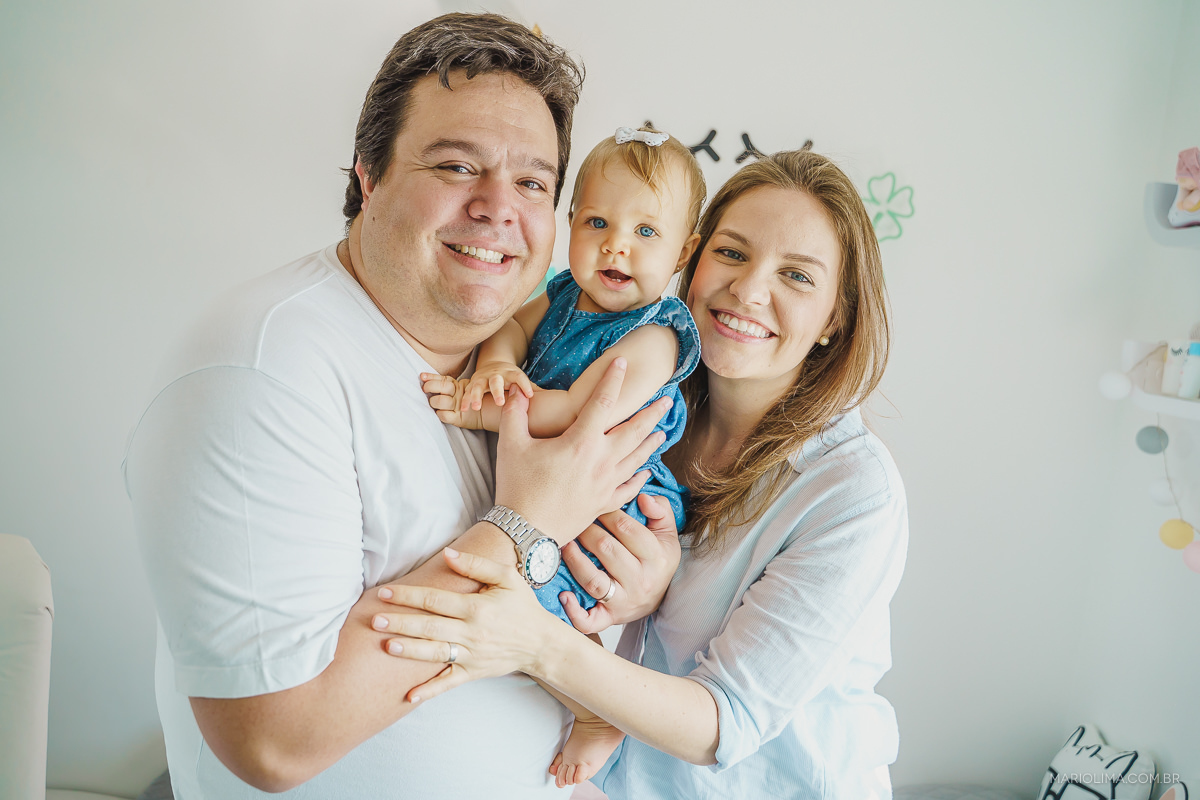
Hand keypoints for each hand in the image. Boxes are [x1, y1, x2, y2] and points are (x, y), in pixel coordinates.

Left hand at [370, 547, 557, 703]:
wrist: (542, 643)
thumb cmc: (522, 606)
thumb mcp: (506, 578)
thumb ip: (476, 564)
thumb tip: (447, 554)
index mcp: (477, 608)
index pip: (435, 601)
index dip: (409, 596)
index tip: (385, 593)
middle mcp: (472, 633)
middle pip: (430, 627)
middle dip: (401, 623)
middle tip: (374, 619)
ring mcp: (471, 655)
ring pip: (435, 653)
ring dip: (410, 651)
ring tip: (386, 646)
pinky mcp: (473, 672)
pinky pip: (448, 683)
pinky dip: (429, 690)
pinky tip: (409, 696)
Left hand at [420, 374, 483, 428]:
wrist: (484, 415)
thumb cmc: (467, 402)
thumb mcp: (460, 389)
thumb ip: (446, 383)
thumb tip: (423, 376)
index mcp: (458, 386)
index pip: (443, 379)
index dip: (431, 377)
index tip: (422, 376)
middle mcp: (458, 394)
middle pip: (443, 386)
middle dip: (431, 386)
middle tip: (425, 389)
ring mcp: (458, 406)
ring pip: (442, 401)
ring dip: (434, 401)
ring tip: (433, 403)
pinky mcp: (459, 418)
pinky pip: (444, 415)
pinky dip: (439, 414)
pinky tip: (439, 412)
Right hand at [462, 361, 534, 410]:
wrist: (494, 365)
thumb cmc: (511, 378)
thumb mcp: (522, 380)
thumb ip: (533, 389)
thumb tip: (554, 399)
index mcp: (511, 373)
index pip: (519, 377)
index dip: (524, 385)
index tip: (530, 395)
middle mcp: (497, 374)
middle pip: (497, 381)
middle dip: (497, 391)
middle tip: (500, 403)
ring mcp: (484, 378)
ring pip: (479, 385)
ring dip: (477, 396)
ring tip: (476, 407)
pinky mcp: (473, 382)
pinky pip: (468, 391)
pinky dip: (466, 400)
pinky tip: (464, 410)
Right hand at [494, 357, 670, 545]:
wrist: (525, 532)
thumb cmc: (517, 487)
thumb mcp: (511, 445)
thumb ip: (515, 413)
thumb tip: (516, 391)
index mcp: (581, 442)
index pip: (602, 402)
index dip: (613, 379)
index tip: (623, 362)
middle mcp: (601, 461)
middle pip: (634, 431)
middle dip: (651, 413)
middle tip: (667, 400)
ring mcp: (606, 484)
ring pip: (637, 458)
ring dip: (651, 442)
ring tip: (663, 431)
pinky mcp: (603, 503)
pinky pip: (630, 488)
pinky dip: (641, 477)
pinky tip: (647, 471)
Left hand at [560, 494, 681, 632]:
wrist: (659, 598)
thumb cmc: (658, 561)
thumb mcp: (667, 534)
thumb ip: (660, 510)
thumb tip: (642, 497)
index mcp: (657, 557)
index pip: (627, 529)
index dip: (607, 513)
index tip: (595, 505)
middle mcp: (641, 581)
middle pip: (607, 550)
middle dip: (587, 531)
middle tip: (575, 521)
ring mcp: (624, 602)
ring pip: (594, 580)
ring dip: (574, 560)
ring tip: (565, 544)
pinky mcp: (610, 618)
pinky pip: (590, 621)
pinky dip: (574, 611)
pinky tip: (564, 595)